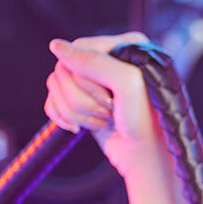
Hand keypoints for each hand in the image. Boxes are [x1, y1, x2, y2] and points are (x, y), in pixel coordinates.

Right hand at [45, 32, 172, 186]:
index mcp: (126, 45)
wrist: (149, 158)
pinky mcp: (84, 101)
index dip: (86, 78)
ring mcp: (95, 81)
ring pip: (56, 84)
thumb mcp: (127, 84)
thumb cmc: (147, 121)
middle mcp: (110, 59)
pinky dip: (62, 117)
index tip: (111, 99)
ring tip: (105, 121)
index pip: (79, 48)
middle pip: (64, 68)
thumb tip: (55, 47)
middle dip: (82, 99)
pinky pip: (53, 100)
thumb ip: (94, 61)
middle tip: (110, 113)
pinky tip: (79, 129)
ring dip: (75, 111)